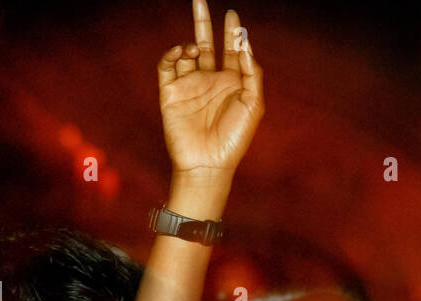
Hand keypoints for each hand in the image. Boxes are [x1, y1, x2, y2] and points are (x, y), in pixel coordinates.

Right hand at [158, 0, 263, 176]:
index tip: (233, 15)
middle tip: (200, 0)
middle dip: (203, 22)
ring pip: (186, 53)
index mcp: (232, 84)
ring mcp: (190, 86)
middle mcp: (210, 81)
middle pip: (205, 44)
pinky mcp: (171, 93)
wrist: (208, 163)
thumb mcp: (253, 105)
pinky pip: (168, 66)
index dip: (232, 33)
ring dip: (190, 43)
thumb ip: (252, 74)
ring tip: (193, 45)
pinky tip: (181, 51)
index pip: (232, 51)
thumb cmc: (234, 139)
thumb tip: (246, 45)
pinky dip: (172, 54)